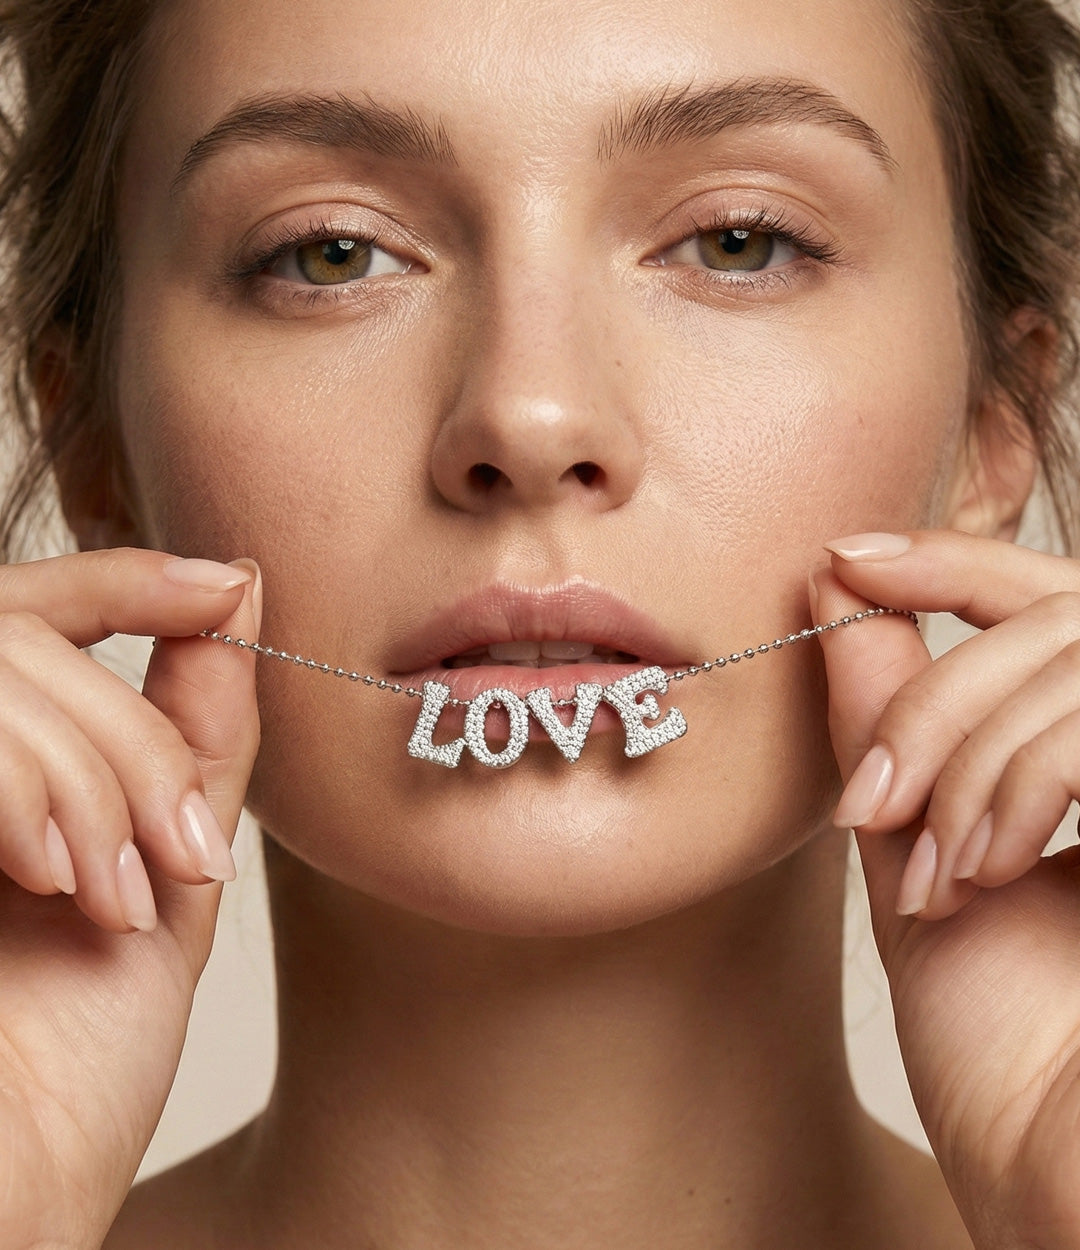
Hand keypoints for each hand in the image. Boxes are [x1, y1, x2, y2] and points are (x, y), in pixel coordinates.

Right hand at [0, 548, 259, 1249]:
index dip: (125, 577)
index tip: (228, 585)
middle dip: (127, 736)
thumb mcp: (166, 868)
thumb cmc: (79, 1055)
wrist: (18, 1187)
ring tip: (117, 896)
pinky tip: (56, 878)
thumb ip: (193, 732)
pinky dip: (30, 790)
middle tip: (181, 854)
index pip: (32, 611)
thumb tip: (239, 591)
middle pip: (23, 636)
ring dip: (89, 779)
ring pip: (1, 670)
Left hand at [815, 530, 1079, 1248]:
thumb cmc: (1001, 1045)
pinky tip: (984, 864)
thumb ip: (892, 722)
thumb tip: (837, 592)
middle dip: (939, 699)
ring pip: (1075, 661)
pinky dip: (1021, 779)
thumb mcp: (922, 851)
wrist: (1050, 1179)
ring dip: (971, 757)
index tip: (845, 558)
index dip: (954, 560)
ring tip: (932, 867)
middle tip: (872, 800)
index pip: (1053, 599)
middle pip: (1059, 617)